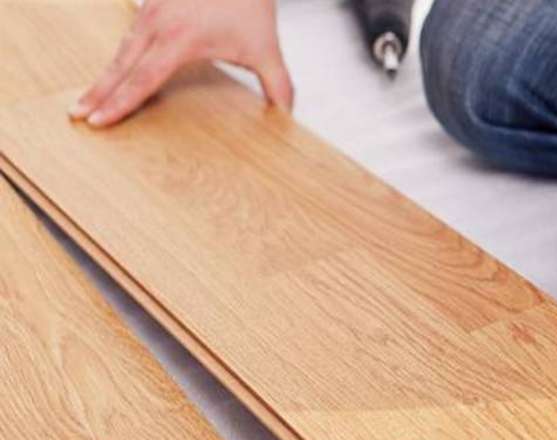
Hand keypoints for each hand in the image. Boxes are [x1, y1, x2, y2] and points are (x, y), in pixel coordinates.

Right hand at [68, 0, 292, 126]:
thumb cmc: (249, 2)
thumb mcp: (266, 48)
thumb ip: (278, 86)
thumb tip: (288, 118)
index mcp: (181, 40)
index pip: (143, 79)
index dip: (120, 103)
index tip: (100, 121)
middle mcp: (158, 24)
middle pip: (120, 66)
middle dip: (98, 93)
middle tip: (77, 115)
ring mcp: (150, 11)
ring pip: (120, 50)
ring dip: (103, 76)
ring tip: (87, 99)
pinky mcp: (150, 3)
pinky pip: (128, 35)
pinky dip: (117, 57)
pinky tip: (110, 73)